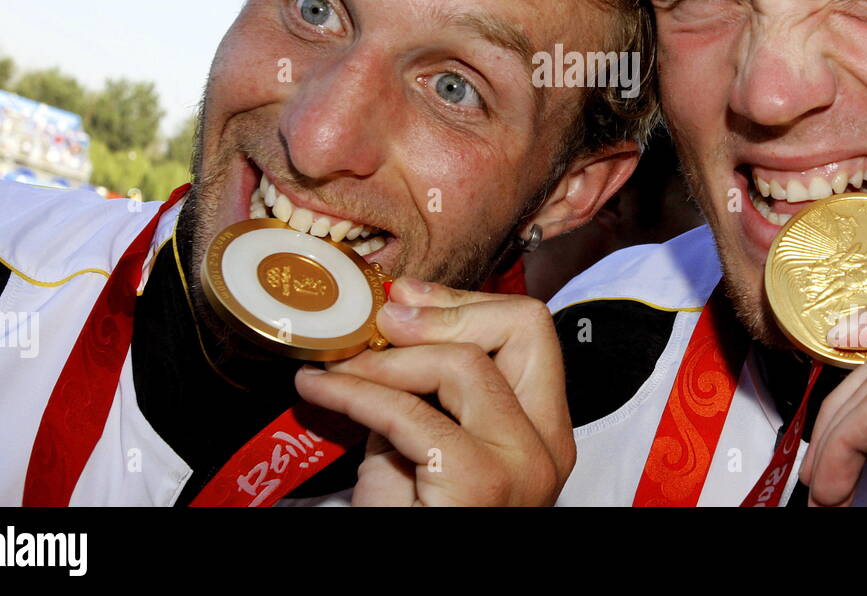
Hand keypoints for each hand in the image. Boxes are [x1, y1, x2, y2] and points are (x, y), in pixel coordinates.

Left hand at [293, 278, 574, 505]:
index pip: (532, 331)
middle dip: (444, 309)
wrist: (405, 581)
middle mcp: (546, 446)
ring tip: (339, 370)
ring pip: (461, 362)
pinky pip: (406, 412)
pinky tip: (320, 391)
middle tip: (382, 319)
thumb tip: (393, 320)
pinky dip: (352, 394)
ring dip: (384, 359)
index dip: (467, 302)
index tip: (409, 299)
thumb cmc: (411, 524)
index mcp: (544, 433)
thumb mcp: (423, 445)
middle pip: (521, 327)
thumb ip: (421, 390)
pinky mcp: (479, 482)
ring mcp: (520, 464)